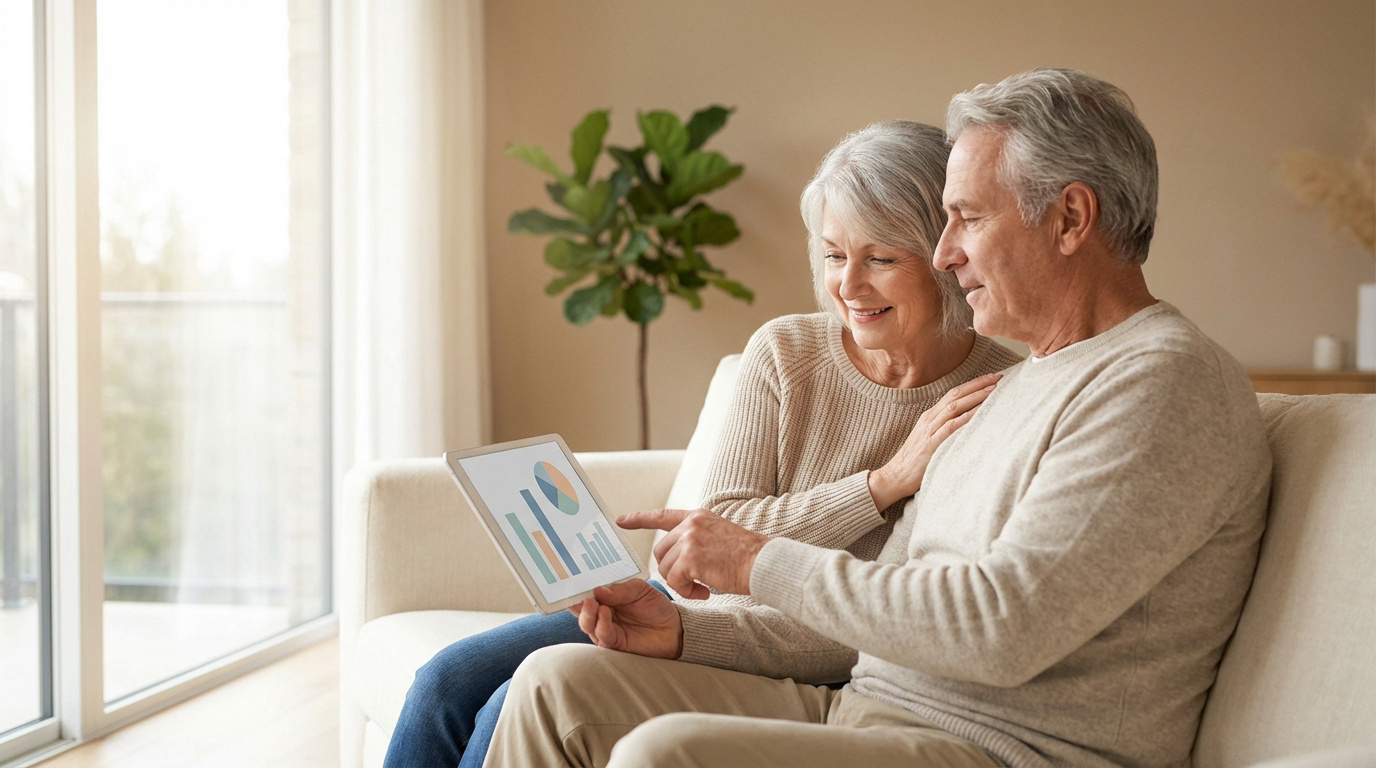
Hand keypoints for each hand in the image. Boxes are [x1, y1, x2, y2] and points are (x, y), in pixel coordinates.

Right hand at [570, 578, 682, 657]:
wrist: (673, 629)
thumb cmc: (655, 607)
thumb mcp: (640, 590)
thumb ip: (620, 590)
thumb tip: (598, 590)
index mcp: (605, 598)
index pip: (585, 592)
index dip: (576, 588)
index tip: (570, 580)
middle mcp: (601, 614)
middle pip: (580, 610)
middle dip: (577, 602)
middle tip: (580, 593)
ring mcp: (605, 629)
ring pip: (587, 624)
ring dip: (587, 614)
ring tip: (593, 603)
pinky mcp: (613, 644)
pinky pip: (602, 636)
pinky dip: (601, 624)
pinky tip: (605, 613)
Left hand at [617, 508, 768, 599]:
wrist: (764, 563)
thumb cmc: (747, 558)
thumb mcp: (720, 537)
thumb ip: (697, 540)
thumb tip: (678, 558)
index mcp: (698, 517)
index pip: (662, 516)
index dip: (639, 519)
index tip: (621, 520)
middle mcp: (692, 524)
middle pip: (661, 552)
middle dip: (671, 571)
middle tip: (692, 583)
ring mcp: (690, 539)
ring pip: (666, 568)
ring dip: (681, 584)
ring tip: (702, 588)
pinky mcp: (691, 557)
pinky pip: (674, 581)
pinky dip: (686, 592)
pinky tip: (704, 592)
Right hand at [868, 373, 1000, 509]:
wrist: (896, 476)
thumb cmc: (915, 461)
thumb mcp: (931, 439)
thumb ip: (945, 429)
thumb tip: (967, 424)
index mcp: (931, 416)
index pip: (954, 394)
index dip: (973, 385)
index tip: (991, 378)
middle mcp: (930, 419)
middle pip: (956, 395)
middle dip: (978, 385)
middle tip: (998, 377)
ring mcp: (930, 430)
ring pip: (954, 407)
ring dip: (975, 397)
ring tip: (993, 390)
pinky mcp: (931, 444)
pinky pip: (950, 427)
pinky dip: (965, 418)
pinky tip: (978, 413)